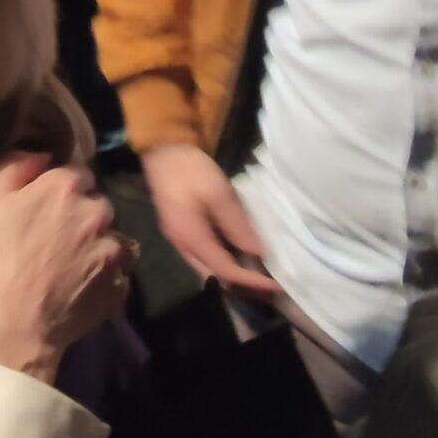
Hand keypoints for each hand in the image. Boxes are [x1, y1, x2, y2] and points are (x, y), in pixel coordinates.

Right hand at [0, 153, 131, 384]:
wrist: (12, 328)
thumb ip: (15, 165)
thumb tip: (42, 153)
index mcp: (65, 185)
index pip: (77, 172)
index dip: (60, 191)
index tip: (45, 210)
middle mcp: (98, 211)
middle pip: (98, 204)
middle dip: (83, 216)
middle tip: (57, 241)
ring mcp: (113, 250)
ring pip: (111, 238)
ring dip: (97, 247)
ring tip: (70, 268)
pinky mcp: (121, 284)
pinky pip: (118, 273)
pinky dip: (104, 277)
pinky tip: (80, 289)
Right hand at [140, 143, 278, 300]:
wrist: (164, 152)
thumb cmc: (191, 170)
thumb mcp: (218, 193)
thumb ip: (237, 224)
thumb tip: (258, 252)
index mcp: (191, 238)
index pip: (225, 271)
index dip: (250, 281)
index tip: (274, 286)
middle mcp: (182, 246)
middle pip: (215, 276)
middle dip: (243, 285)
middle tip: (269, 285)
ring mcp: (179, 240)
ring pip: (209, 268)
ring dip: (233, 274)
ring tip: (258, 273)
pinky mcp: (182, 232)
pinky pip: (205, 256)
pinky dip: (224, 261)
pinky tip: (239, 255)